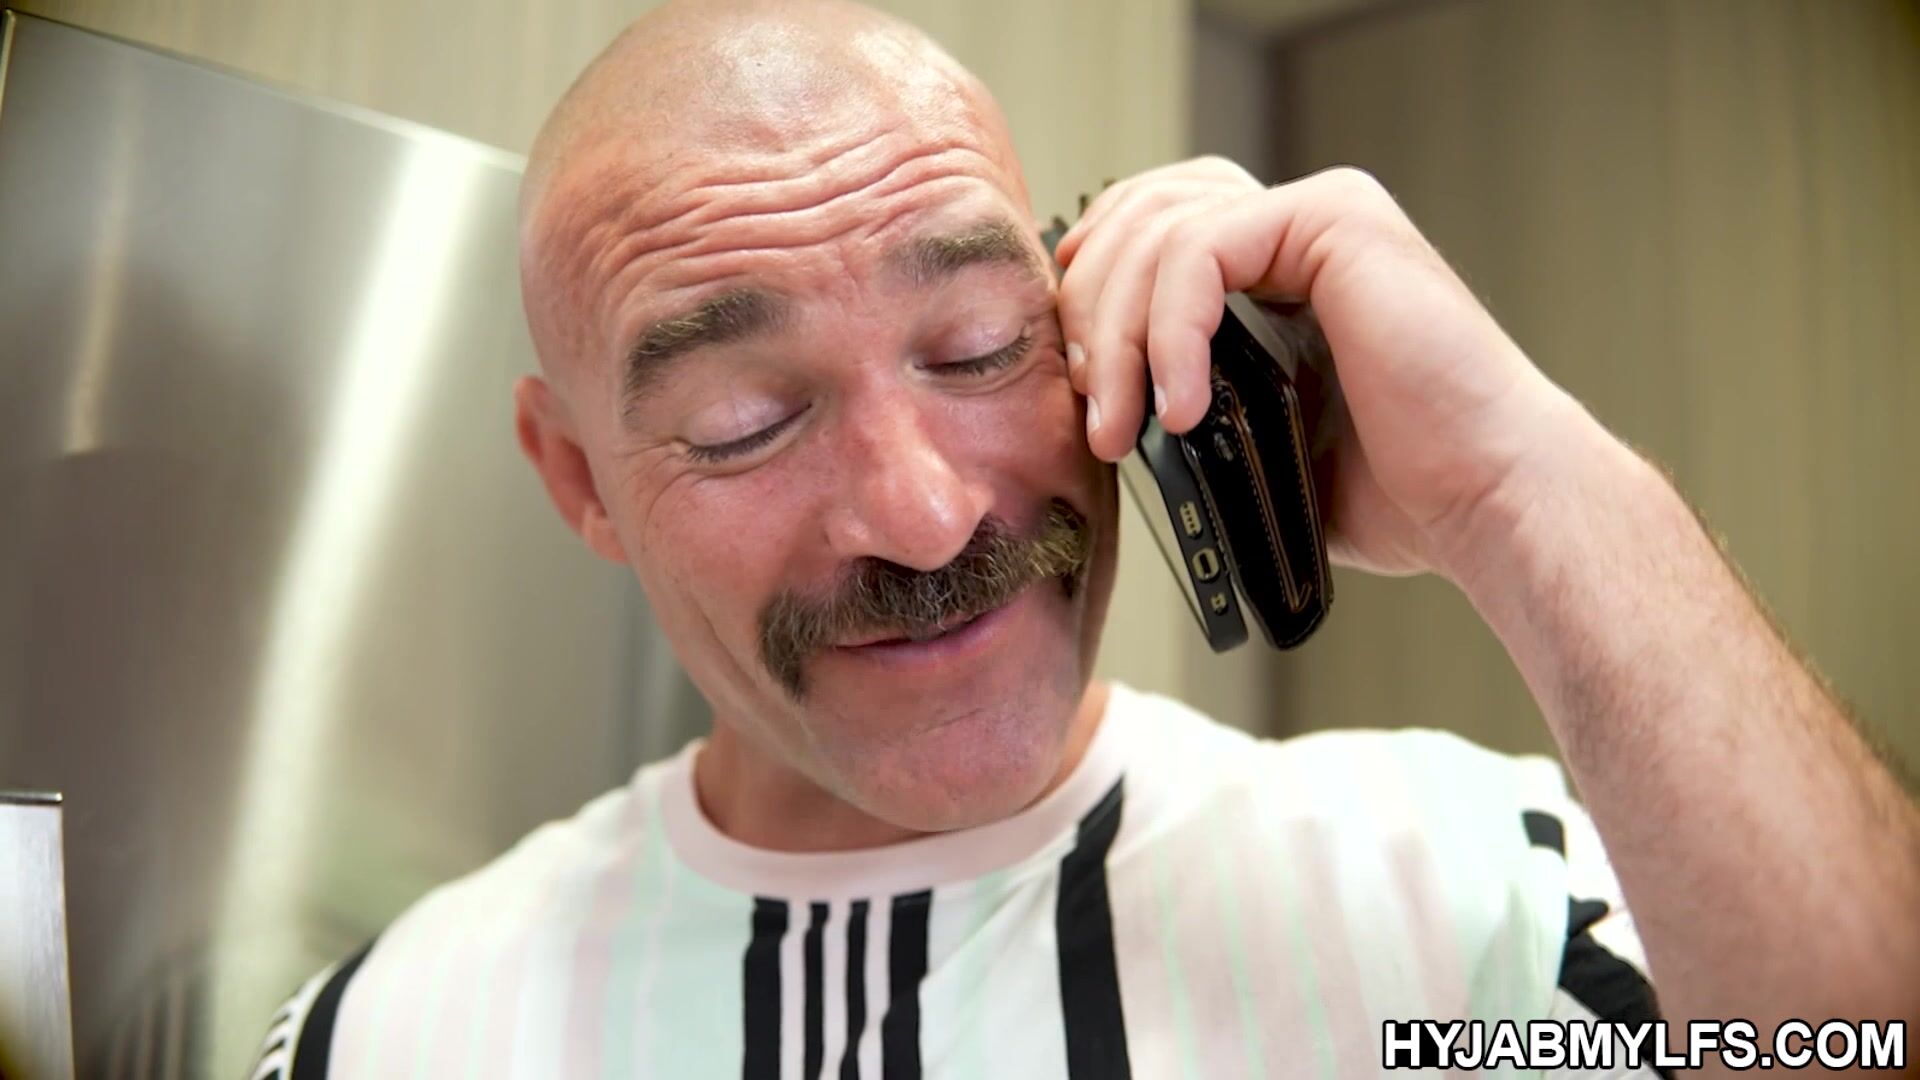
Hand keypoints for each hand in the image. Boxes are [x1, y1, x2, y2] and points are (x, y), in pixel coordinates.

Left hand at [1054, 158, 1590, 579]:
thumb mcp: (1259, 445)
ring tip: (1120, 428)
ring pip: (1161, 231)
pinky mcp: (1334, 220)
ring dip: (1119, 333)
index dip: (1095, 284)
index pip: (1154, 229)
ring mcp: (1319, 213)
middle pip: (1144, 216)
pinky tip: (1180, 409)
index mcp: (1282, 268)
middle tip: (1089, 412)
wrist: (1487, 502)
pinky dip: (1170, 332)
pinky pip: (1201, 252)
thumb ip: (1193, 407)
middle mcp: (1300, 224)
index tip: (1074, 371)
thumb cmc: (1397, 488)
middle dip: (1092, 313)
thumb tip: (1106, 421)